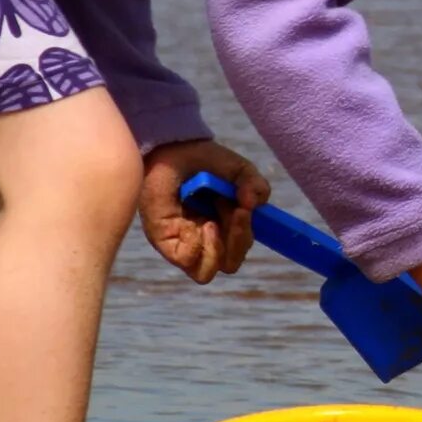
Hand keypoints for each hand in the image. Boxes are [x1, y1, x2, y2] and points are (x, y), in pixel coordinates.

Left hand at [140, 139, 268, 283]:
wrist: (172, 148)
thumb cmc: (202, 160)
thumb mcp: (238, 170)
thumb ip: (256, 186)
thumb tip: (252, 205)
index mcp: (224, 227)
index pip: (239, 250)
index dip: (246, 237)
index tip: (247, 210)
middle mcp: (204, 239)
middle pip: (230, 264)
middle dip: (238, 240)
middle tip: (235, 211)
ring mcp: (183, 243)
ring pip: (207, 273)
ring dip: (217, 249)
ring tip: (211, 221)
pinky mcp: (164, 242)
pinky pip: (186, 261)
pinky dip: (194, 245)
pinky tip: (190, 223)